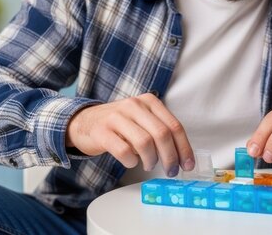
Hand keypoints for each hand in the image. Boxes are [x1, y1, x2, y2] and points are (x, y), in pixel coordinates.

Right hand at [65, 93, 194, 176]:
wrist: (84, 121)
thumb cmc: (118, 125)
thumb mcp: (142, 119)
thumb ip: (160, 131)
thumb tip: (181, 156)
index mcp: (149, 101)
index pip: (174, 125)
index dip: (184, 148)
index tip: (187, 164)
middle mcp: (134, 105)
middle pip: (162, 134)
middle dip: (170, 157)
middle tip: (171, 171)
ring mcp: (116, 117)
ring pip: (144, 143)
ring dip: (151, 160)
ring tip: (148, 164)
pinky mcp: (102, 132)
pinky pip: (124, 151)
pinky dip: (131, 161)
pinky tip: (131, 161)